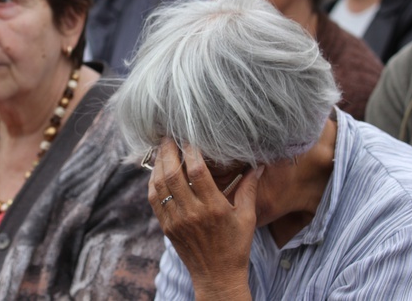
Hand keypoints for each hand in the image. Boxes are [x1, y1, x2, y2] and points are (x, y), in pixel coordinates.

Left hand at [148, 139, 262, 299]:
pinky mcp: (166, 227)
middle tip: (168, 136)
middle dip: (168, 151)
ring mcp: (176, 220)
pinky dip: (153, 181)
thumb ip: (249, 188)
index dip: (191, 151)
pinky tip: (157, 170)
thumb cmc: (236, 246)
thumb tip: (258, 165)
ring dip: (158, 163)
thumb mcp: (247, 217)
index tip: (188, 136)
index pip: (198, 172)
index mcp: (215, 208)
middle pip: (174, 174)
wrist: (217, 276)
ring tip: (161, 148)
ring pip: (160, 185)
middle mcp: (193, 213)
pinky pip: (154, 199)